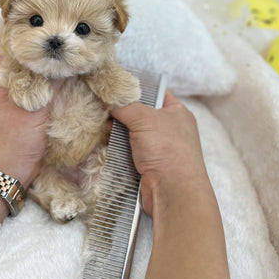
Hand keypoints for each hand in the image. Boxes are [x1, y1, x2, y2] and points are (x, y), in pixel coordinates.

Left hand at [0, 42, 59, 187]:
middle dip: (32, 44)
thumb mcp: (35, 112)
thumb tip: (66, 59)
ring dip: (34, 60)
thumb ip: (50, 84)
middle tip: (54, 32)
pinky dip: (35, 76)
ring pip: (17, 69)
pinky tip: (53, 73)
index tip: (41, 20)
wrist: (4, 176)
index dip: (21, 31)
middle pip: (11, 55)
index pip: (2, 45)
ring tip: (56, 48)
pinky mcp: (8, 107)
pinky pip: (21, 83)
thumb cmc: (15, 146)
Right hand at [110, 92, 210, 216]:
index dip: (137, 89)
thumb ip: (126, 106)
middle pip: (139, 114)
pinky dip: (117, 147)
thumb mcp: (145, 118)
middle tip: (104, 108)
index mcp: (176, 113)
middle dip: (121, 113)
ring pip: (131, 133)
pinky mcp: (147, 164)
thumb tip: (110, 101)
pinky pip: (128, 150)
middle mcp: (169, 129)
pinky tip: (105, 142)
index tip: (116, 87)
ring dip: (117, 131)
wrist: (172, 191)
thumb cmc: (167, 149)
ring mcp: (158, 148)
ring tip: (102, 126)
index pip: (155, 93)